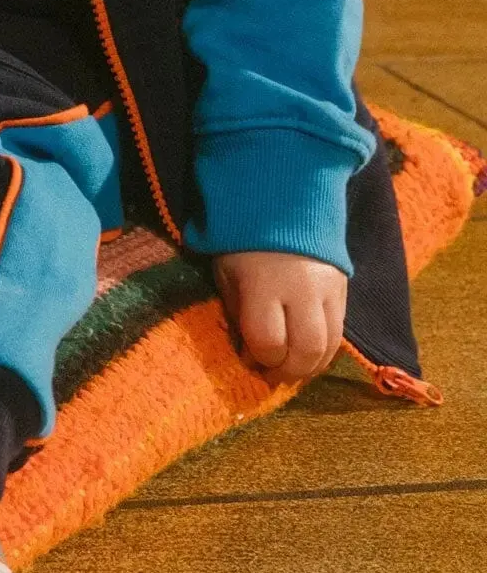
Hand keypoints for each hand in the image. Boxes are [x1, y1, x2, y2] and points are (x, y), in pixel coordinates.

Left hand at [213, 250, 346, 382]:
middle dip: (288, 371)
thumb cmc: (242, 241)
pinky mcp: (344, 288)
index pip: (269, 342)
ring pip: (329, 346)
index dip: (260, 359)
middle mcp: (301, 291)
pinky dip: (326, 349)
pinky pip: (340, 331)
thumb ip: (238, 314)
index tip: (250, 358)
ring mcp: (328, 290)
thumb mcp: (227, 275)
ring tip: (293, 367)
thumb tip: (250, 353)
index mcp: (264, 286)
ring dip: (311, 366)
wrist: (280, 199)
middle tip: (274, 372)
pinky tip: (310, 352)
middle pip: (305, 351)